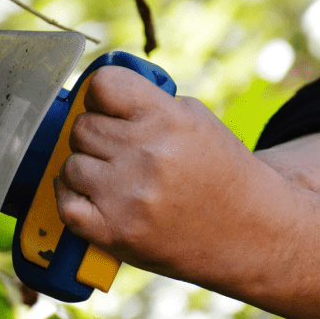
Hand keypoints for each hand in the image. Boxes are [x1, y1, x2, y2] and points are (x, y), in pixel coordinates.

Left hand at [53, 66, 319, 318]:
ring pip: (71, 164)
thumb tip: (93, 92)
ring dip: (86, 169)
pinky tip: (93, 197)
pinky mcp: (115, 233)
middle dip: (96, 135)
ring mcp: (128, 196)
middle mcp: (146, 155)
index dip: (99, 94)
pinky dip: (73, 199)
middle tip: (118, 149)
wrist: (253, 233)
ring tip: (115, 178)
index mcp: (167, 119)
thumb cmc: (221, 172)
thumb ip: (147, 101)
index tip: (106, 106)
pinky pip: (66, 204)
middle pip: (82, 126)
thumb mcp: (196, 119)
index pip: (101, 85)